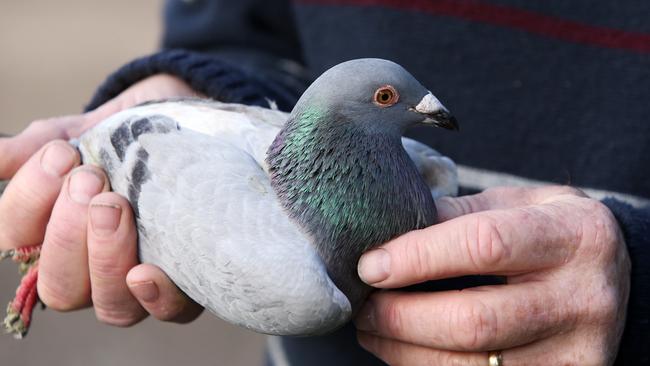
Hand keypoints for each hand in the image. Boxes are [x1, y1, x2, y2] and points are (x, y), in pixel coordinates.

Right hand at [0, 74, 202, 325]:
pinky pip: (169, 311)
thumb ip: (36, 147)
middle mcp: (91, 272)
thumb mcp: (77, 133)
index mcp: (53, 239)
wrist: (182, 123)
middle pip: (62, 288)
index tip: (61, 154)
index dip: (29, 204)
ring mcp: (137, 284)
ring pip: (110, 306)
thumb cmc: (122, 137)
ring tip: (115, 206)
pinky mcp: (184, 282)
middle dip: (68, 234)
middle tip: (90, 181)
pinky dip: (156, 297)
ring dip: (106, 258)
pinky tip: (147, 272)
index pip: (18, 242)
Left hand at [355, 186, 629, 364]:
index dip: (418, 257)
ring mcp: (576, 352)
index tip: (370, 265)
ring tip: (372, 329)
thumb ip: (458, 213)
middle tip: (363, 306)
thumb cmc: (550, 233)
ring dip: (405, 351)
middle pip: (475, 320)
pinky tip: (404, 350)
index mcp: (572, 237)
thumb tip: (388, 237)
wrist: (614, 279)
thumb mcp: (516, 204)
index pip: (484, 245)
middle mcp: (581, 299)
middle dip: (401, 317)